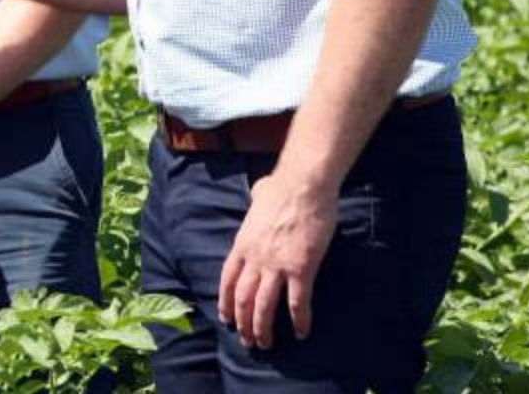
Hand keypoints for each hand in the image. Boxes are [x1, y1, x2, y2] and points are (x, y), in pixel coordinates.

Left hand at [217, 171, 337, 348]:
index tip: (226, 319)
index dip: (225, 302)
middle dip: (242, 323)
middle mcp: (255, 258)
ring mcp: (276, 265)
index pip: (227, 280)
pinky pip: (297, 302)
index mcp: (242, 244)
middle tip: (247, 342)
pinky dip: (299, 321)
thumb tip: (260, 190)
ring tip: (265, 345)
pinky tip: (302, 333)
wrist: (303, 185)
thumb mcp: (260, 194)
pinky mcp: (301, 268)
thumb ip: (257, 199)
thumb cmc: (283, 186)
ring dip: (263, 328)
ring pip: (263, 306)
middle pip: (242, 298)